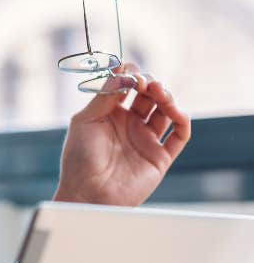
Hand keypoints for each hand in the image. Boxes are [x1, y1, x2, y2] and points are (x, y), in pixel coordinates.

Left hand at [53, 63, 190, 206]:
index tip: (129, 73)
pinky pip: (179, 135)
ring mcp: (145, 140)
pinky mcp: (159, 157)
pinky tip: (175, 112)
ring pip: (166, 111)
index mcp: (110, 114)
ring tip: (159, 92)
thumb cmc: (79, 158)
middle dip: (151, 83)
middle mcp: (129, 125)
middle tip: (145, 83)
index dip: (131, 76)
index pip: (128, 87)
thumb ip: (104, 95)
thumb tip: (121, 69)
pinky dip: (183, 121)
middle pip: (149, 95)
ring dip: (166, 97)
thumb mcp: (86, 120)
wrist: (87, 193)